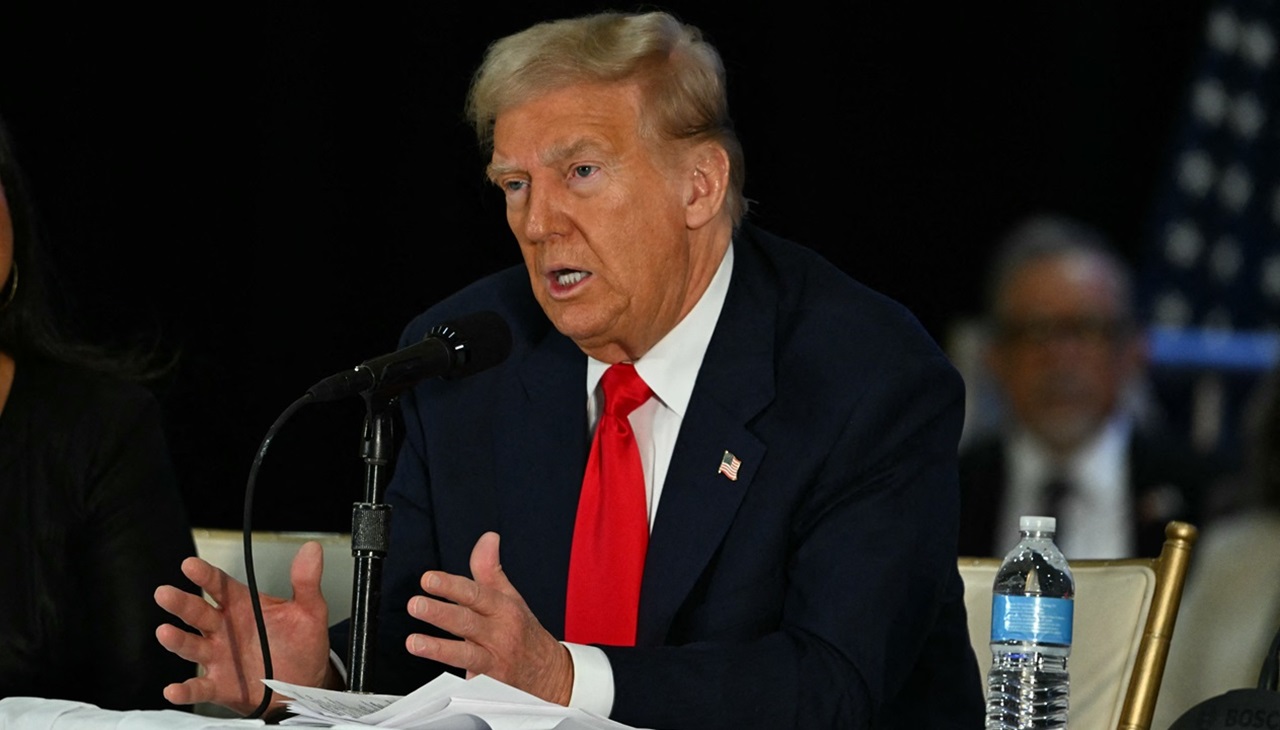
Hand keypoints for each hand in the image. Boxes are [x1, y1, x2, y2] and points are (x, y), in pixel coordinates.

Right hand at [153, 541, 339, 715]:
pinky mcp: (220, 685)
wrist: (304, 684)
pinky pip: (199, 688)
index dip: (205, 575)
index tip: (190, 566)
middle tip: (166, 594)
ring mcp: (219, 657)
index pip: (220, 586)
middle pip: (198, 613)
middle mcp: (225, 630)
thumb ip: (306, 582)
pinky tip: (175, 689)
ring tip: (166, 632)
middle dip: (181, 603)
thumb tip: (311, 550)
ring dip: (177, 640)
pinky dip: (185, 690)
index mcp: (243, 607)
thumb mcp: (309, 611)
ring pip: (193, 646)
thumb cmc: (301, 645)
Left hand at [405, 531, 573, 704]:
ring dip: (438, 648)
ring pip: (465, 654)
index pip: (476, 593)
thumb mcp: (510, 597)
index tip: (429, 579)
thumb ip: (490, 569)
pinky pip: (469, 682)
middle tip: (416, 604)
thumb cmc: (523, 631)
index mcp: (503, 608)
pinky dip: (454, 682)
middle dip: (440, 613)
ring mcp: (492, 660)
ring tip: (414, 642)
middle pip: (467, 621)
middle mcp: (498, 633)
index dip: (451, 586)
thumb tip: (487, 539)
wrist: (549, 672)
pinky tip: (434, 680)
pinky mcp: (487, 683)